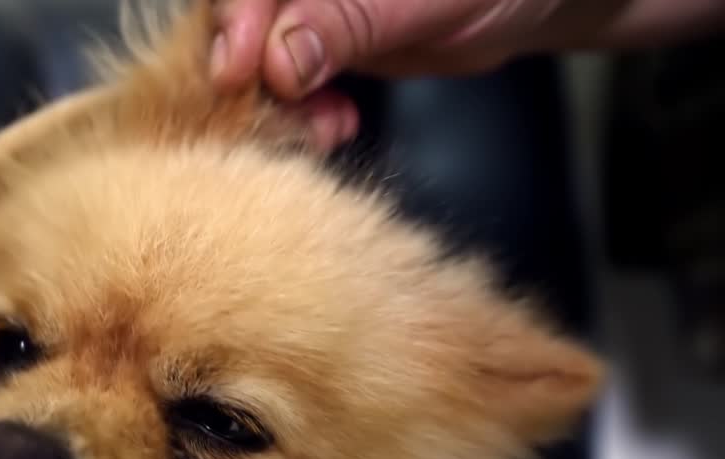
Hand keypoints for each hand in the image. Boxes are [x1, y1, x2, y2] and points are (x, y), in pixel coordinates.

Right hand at [210, 0, 724, 149]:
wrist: (536, 1)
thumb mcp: (424, 3)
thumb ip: (348, 22)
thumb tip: (279, 60)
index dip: (235, 23)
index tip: (236, 73)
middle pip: (241, 23)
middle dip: (251, 76)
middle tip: (277, 118)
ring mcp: (306, 11)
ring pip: (259, 58)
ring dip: (276, 104)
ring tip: (317, 133)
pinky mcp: (319, 43)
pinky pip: (288, 83)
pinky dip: (303, 113)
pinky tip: (332, 129)